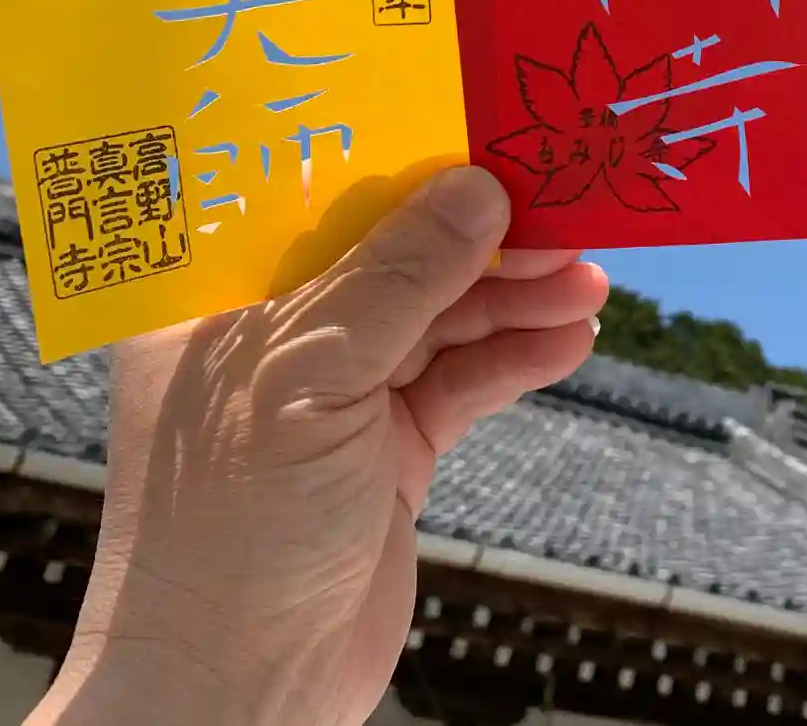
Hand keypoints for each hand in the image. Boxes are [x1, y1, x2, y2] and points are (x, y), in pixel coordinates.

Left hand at [30, 167, 607, 725]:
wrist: (237, 699)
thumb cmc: (233, 531)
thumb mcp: (311, 377)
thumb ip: (398, 277)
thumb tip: (480, 188)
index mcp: (219, 298)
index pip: (317, 199)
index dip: (404, 164)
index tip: (489, 137)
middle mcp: (278, 334)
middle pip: (398, 255)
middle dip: (483, 239)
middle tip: (565, 216)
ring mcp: (337, 392)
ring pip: (442, 316)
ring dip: (516, 298)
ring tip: (587, 282)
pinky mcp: (388, 445)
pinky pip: (464, 379)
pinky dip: (516, 356)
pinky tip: (570, 338)